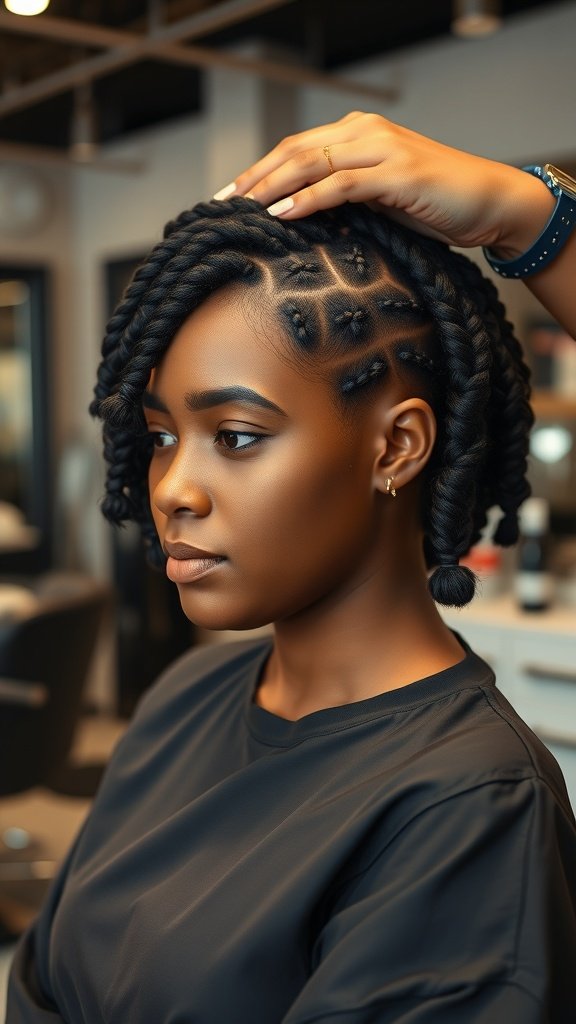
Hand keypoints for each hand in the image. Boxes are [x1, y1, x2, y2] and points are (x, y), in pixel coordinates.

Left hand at [216, 111, 554, 259]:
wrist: (490, 203)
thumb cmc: (437, 206)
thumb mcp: (382, 202)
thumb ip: (346, 201)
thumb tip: (302, 222)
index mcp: (359, 135)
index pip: (296, 149)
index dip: (258, 171)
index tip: (228, 198)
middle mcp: (366, 133)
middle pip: (294, 151)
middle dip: (253, 179)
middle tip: (220, 206)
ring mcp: (382, 149)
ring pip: (310, 162)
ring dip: (271, 187)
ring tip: (241, 210)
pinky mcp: (397, 172)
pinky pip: (341, 184)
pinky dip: (309, 199)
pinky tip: (283, 214)